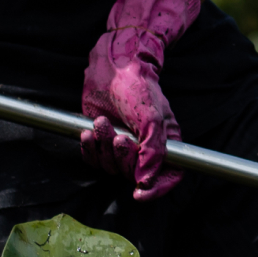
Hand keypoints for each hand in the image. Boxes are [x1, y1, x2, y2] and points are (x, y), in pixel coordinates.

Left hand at [80, 0, 199, 200]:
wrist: (112, 64)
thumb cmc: (137, 85)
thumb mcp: (152, 116)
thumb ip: (153, 149)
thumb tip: (146, 179)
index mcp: (166, 142)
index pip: (169, 176)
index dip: (156, 189)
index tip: (139, 192)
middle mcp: (145, 148)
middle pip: (134, 175)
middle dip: (122, 158)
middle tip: (119, 137)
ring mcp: (123, 145)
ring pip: (111, 168)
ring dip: (103, 148)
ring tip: (102, 123)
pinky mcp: (102, 140)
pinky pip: (94, 159)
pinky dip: (89, 149)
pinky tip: (88, 132)